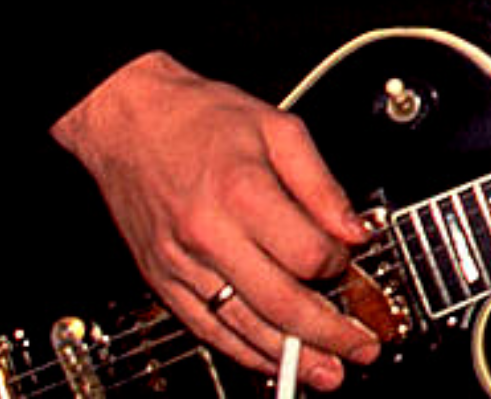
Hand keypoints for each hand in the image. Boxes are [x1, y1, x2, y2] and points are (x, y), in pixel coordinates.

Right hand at [52, 52, 379, 389]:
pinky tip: (268, 361)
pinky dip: (240, 350)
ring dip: (288, 356)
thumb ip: (322, 184)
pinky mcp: (161, 279)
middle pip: (280, 301)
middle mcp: (209, 235)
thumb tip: (355, 229)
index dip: (340, 264)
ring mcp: (181, 263)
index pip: (307, 253)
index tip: (353, 261)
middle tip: (362, 349)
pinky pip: (203, 327)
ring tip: (324, 374)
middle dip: (328, 333)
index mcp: (243, 193)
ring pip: (242, 325)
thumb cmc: (201, 118)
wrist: (128, 118)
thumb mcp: (279, 129)